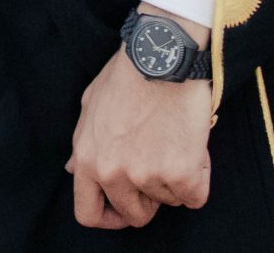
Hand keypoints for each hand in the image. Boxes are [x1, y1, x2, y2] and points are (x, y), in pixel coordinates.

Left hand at [68, 6, 211, 228]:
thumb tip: (73, 171)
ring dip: (175, 179)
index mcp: (87, 158)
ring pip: (168, 201)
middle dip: (150, 199)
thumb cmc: (128, 74)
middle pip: (134, 214)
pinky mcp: (181, 173)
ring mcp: (147, 175)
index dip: (109, 218)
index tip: (125, 212)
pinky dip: (200, 177)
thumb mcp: (91, 106)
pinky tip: (195, 148)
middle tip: (161, 170)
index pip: (88, 213)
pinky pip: (195, 196)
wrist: (162, 55)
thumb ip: (84, 144)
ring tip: (176, 140)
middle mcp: (113, 173)